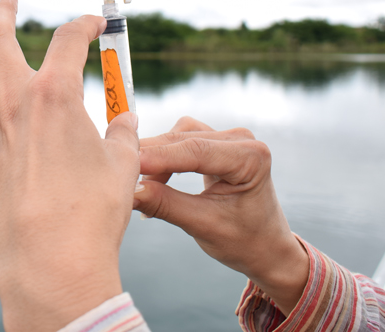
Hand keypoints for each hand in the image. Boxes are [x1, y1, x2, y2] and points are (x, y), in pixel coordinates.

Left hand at [0, 0, 140, 331]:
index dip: (84, 25)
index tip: (93, 24)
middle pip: (1, 40)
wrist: (52, 260)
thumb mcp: (123, 164)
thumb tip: (126, 121)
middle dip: (3, 11)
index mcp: (57, 95)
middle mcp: (15, 103)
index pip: (68, 41)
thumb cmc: (93, 213)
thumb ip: (123, 134)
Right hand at [132, 117, 308, 314]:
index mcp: (251, 157)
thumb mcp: (203, 226)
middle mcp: (242, 140)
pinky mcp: (216, 144)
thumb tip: (129, 191)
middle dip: (151, 156)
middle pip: (184, 139)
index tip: (127, 165)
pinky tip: (151, 179)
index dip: (158, 157)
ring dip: (155, 156)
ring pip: (178, 136)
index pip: (196, 150)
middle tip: (118, 173)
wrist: (266, 248)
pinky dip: (164, 158)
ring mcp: (229, 139)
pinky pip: (181, 141)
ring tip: (136, 182)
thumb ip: (166, 205)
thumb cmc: (244, 242)